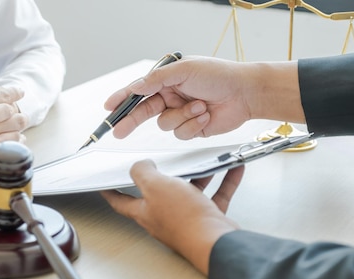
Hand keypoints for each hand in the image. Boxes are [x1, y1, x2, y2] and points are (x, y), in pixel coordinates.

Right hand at [0, 84, 27, 169]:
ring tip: (21, 127)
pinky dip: (12, 143)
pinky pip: (5, 148)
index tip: (19, 92)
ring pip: (12, 131)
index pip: (2, 96)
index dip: (14, 92)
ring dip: (18, 128)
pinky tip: (15, 141)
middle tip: (21, 111)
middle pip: (12, 113)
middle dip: (18, 111)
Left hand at [101, 160, 243, 274]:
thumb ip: (143, 173)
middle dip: (165, 176)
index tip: (104, 186)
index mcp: (146, 211)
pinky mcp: (209, 219)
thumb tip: (140, 165)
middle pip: (161, 194)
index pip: (121, 202)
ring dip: (199, 175)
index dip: (111, 193)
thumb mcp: (156, 187)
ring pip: (191, 192)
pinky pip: (216, 196)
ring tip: (205, 161)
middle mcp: (165, 217)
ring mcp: (188, 219)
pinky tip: (232, 169)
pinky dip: (224, 182)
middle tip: (165, 163)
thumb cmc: (185, 220)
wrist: (215, 242)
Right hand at [104, 57, 303, 139]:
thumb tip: (136, 87)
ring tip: (200, 106)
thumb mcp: (184, 70)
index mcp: (168, 80)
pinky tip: (206, 116)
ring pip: (165, 125)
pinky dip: (193, 125)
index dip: (123, 99)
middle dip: (132, 122)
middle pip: (144, 113)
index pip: (139, 91)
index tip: (109, 108)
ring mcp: (181, 114)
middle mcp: (172, 97)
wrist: (244, 93)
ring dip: (182, 116)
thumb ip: (156, 79)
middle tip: (119, 131)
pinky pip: (181, 133)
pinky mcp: (192, 129)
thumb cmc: (218, 75)